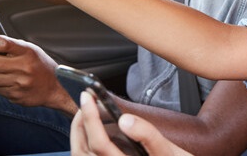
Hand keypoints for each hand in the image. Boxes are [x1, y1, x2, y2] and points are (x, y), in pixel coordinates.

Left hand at [0, 35, 77, 113]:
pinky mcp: (15, 96)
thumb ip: (5, 45)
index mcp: (27, 51)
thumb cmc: (40, 65)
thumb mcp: (28, 49)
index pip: (0, 43)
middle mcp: (24, 67)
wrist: (57, 87)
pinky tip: (6, 81)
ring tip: (0, 72)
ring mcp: (19, 83)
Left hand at [71, 92, 191, 155]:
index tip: (88, 97)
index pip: (100, 144)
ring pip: (82, 155)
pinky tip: (93, 129)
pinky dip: (85, 141)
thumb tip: (125, 119)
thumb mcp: (167, 150)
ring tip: (86, 112)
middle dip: (80, 123)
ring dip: (79, 133)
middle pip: (82, 152)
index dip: (91, 119)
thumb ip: (147, 134)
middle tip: (85, 100)